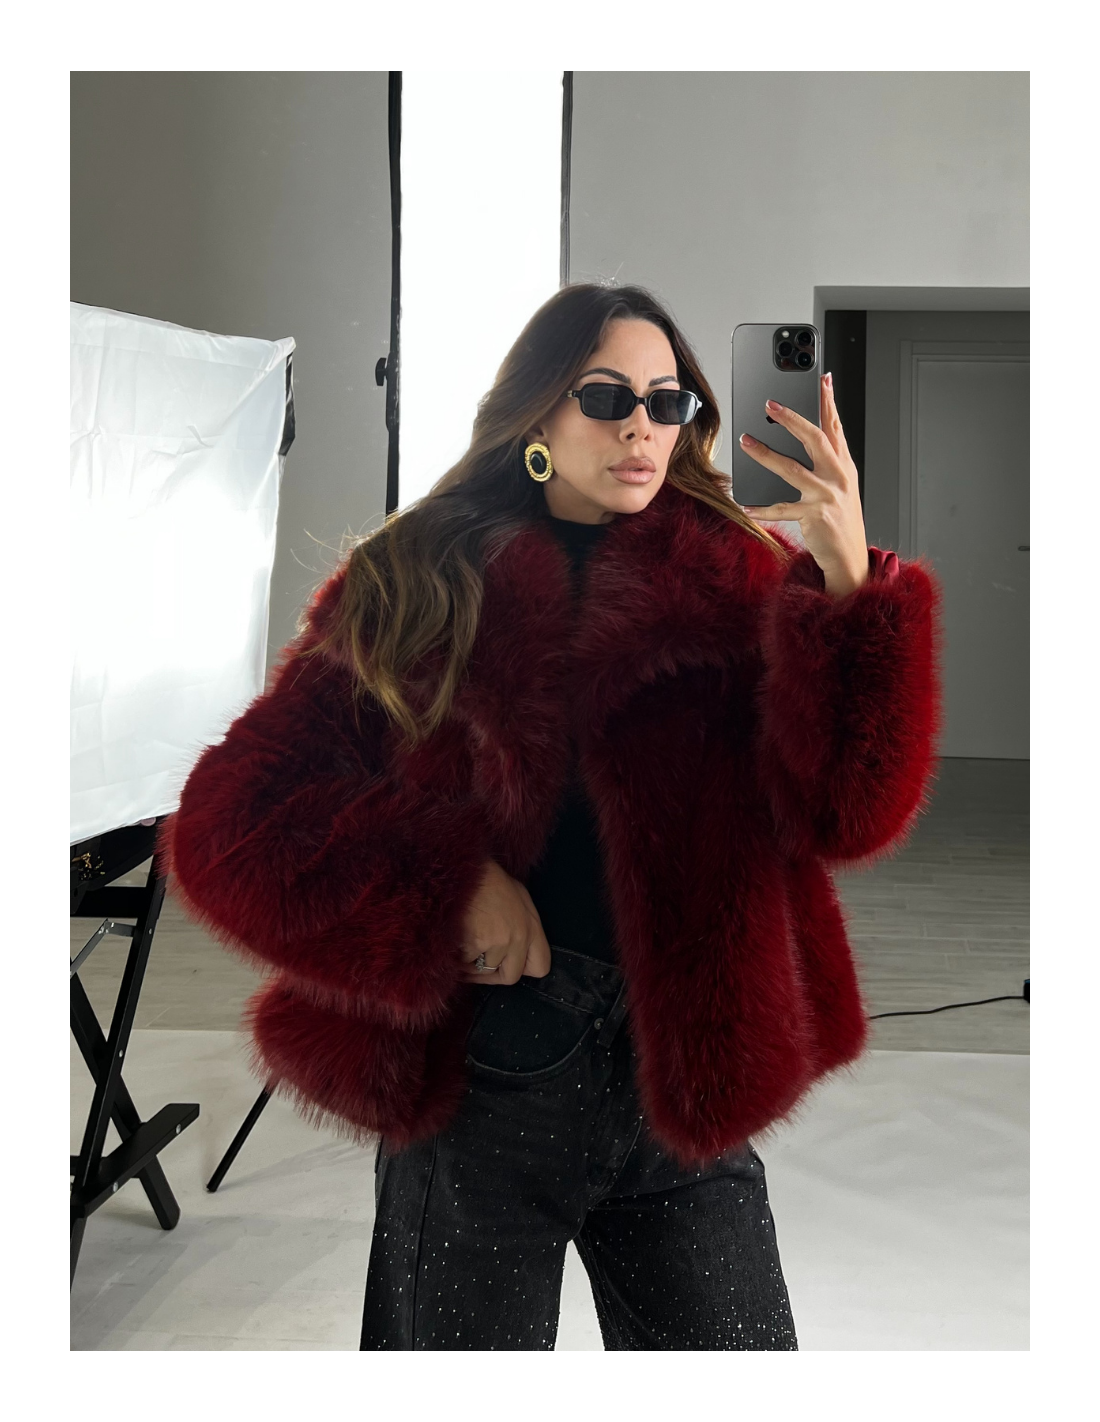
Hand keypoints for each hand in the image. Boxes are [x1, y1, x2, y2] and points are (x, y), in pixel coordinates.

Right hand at [459, 859, 550, 984]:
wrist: (458, 867)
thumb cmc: (485, 879)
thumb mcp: (517, 895)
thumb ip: (524, 925)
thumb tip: (518, 954)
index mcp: (530, 926)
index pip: (540, 967)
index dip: (523, 968)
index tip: (509, 963)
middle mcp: (517, 937)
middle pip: (510, 977)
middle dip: (492, 973)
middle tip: (477, 960)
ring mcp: (495, 942)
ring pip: (482, 973)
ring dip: (470, 965)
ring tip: (461, 943)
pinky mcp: (472, 945)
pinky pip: (462, 967)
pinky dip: (454, 961)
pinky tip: (451, 942)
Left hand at [738, 373, 868, 597]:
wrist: (850, 555)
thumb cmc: (842, 518)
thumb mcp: (843, 484)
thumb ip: (829, 460)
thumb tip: (808, 434)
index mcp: (844, 465)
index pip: (836, 426)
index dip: (829, 401)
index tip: (823, 378)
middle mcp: (837, 476)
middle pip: (814, 439)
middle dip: (792, 419)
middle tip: (770, 405)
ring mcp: (826, 495)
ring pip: (791, 469)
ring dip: (765, 454)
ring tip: (746, 441)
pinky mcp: (813, 516)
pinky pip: (781, 509)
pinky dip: (761, 509)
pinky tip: (745, 506)